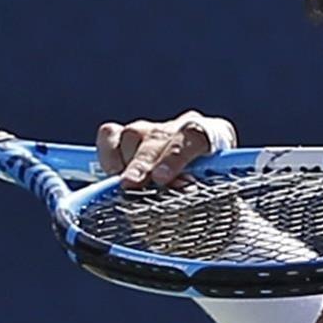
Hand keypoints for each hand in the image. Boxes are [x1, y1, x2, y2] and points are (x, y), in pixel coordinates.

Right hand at [95, 111, 235, 188]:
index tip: (161, 178)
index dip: (174, 156)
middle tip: (131, 184)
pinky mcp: (128, 135)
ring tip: (128, 187)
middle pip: (158, 137)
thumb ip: (197, 192)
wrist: (201, 184)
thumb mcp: (215, 194)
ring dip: (128, 164)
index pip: (194, 135)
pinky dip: (108, 155)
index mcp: (213, 135)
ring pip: (133, 135)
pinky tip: (114, 174)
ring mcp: (154, 129)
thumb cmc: (211, 191)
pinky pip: (110, 134)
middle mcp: (181, 128)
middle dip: (142, 163)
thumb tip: (183, 194)